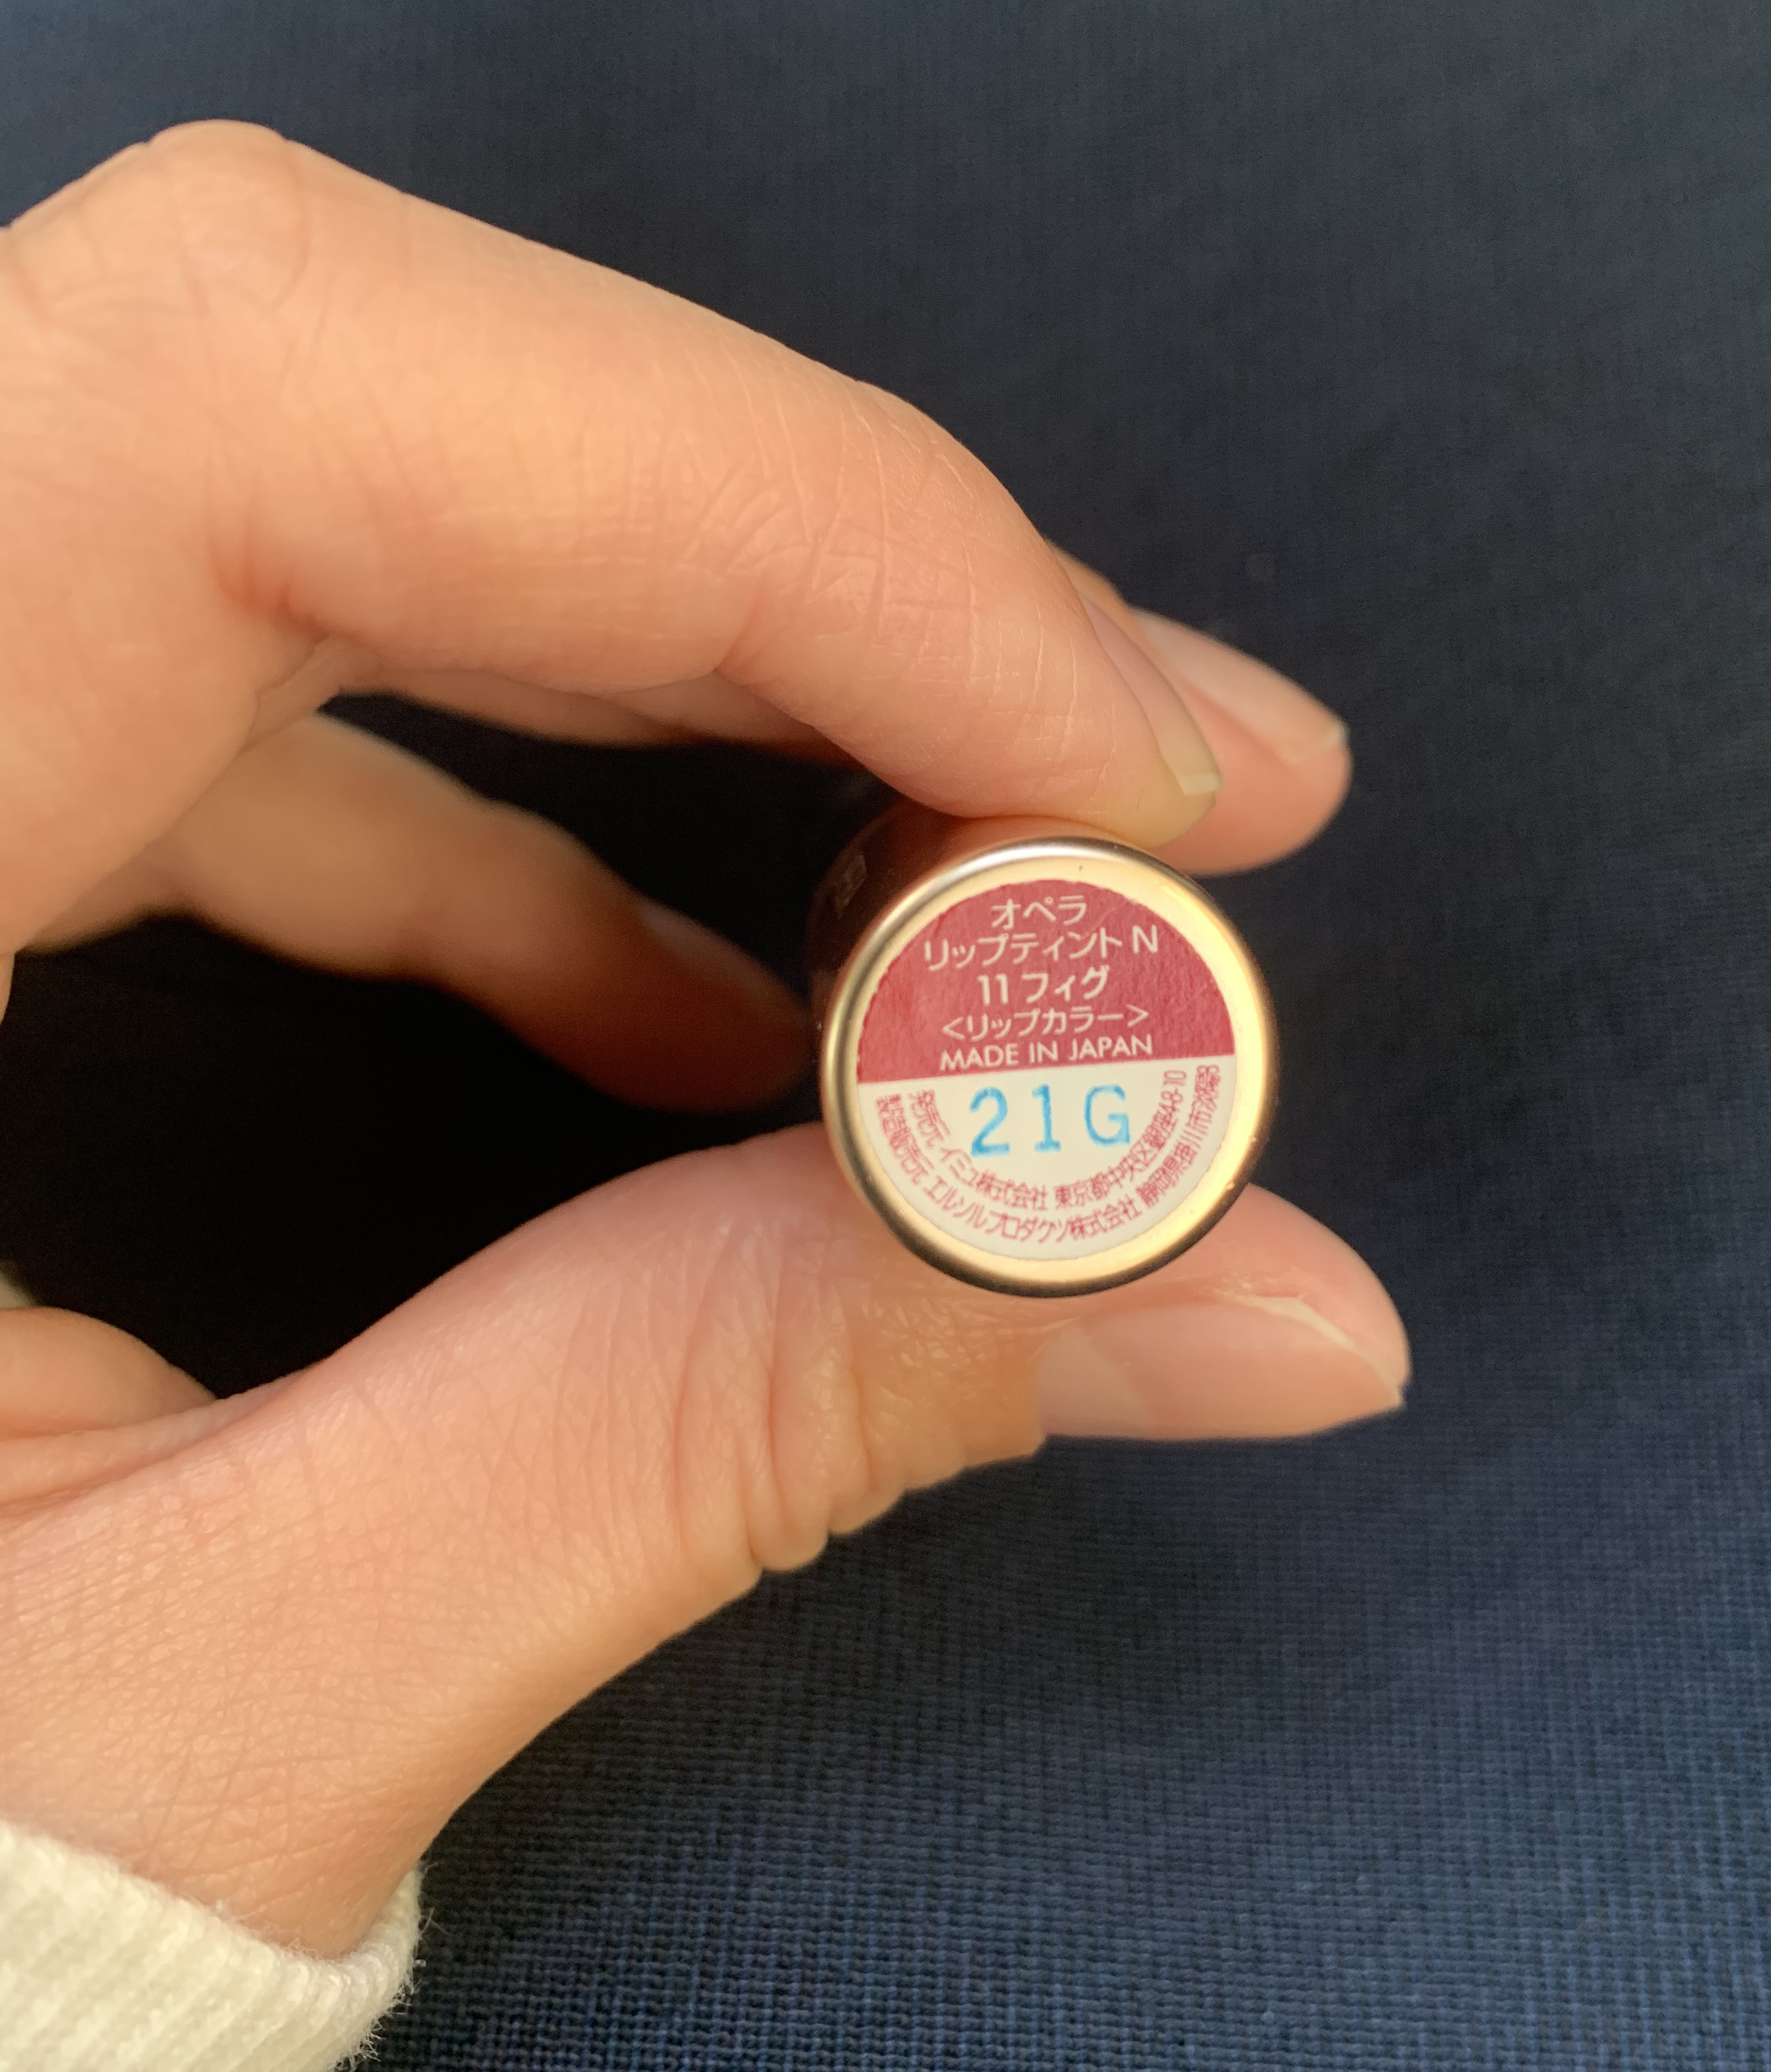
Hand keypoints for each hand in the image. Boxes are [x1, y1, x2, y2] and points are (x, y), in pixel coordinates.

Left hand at [0, 126, 1403, 1957]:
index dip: (761, 505)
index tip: (1118, 757)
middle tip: (1173, 786)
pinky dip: (529, 816)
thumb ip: (718, 1435)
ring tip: (1009, 876)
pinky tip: (720, 1010)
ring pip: (331, 484)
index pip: (260, 390)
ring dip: (717, 656)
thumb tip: (1272, 1306)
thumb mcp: (197, 1698)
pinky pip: (235, 684)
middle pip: (345, 373)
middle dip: (818, 560)